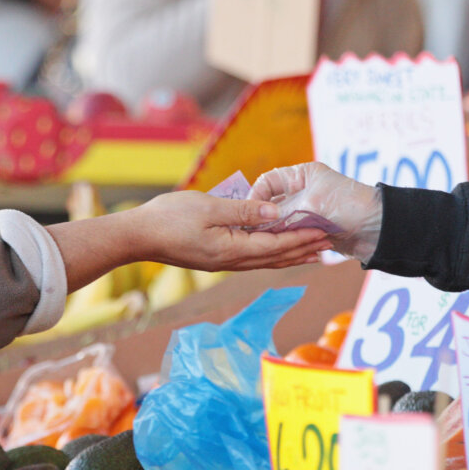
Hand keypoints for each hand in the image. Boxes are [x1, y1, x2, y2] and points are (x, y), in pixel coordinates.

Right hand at [129, 191, 332, 270]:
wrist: (138, 237)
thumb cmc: (169, 218)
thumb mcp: (208, 207)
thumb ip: (242, 210)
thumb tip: (274, 211)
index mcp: (232, 250)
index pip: (276, 245)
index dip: (302, 238)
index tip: (324, 231)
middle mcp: (232, 261)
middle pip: (276, 258)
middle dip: (303, 250)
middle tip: (329, 243)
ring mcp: (224, 262)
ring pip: (266, 261)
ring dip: (291, 255)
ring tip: (313, 251)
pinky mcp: (217, 258)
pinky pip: (253, 257)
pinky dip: (272, 253)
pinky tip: (278, 249)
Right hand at [249, 162, 382, 261]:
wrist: (378, 228)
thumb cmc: (347, 206)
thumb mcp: (310, 205)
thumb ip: (281, 213)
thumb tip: (256, 225)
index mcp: (300, 175)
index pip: (267, 182)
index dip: (255, 198)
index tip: (248, 216)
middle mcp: (301, 191)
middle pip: (271, 206)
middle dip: (264, 221)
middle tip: (253, 236)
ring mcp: (306, 211)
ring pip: (280, 224)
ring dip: (276, 235)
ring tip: (269, 247)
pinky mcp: (311, 229)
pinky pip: (291, 236)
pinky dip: (287, 244)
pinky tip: (284, 252)